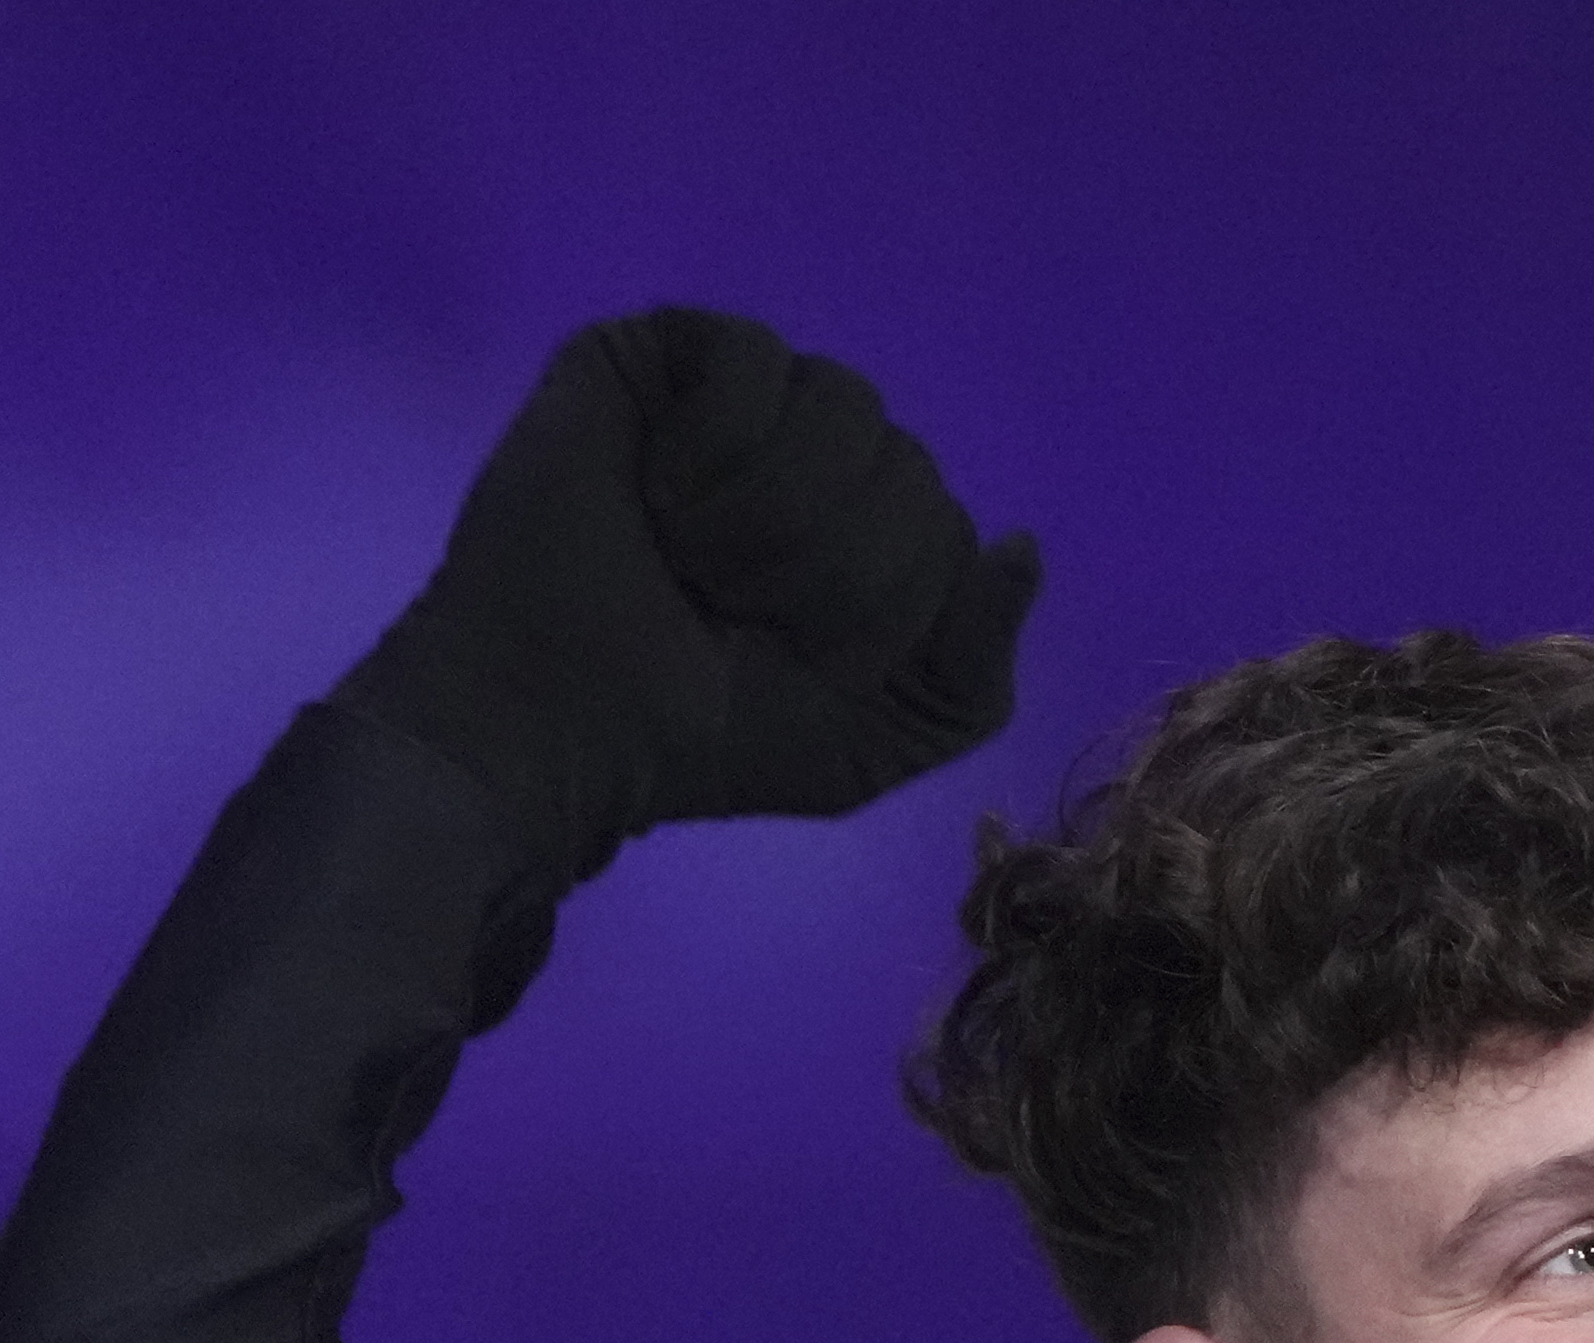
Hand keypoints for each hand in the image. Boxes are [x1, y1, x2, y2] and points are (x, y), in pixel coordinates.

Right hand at [331, 307, 1039, 887]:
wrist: (573, 723)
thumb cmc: (717, 737)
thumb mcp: (886, 736)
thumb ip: (979, 664)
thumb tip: (1020, 545)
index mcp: (881, 539)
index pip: (957, 531)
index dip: (894, 615)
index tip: (802, 663)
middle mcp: (823, 460)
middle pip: (913, 469)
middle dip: (837, 574)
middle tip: (735, 613)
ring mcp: (743, 402)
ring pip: (848, 408)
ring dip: (776, 518)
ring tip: (693, 561)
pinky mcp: (662, 355)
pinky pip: (756, 358)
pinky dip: (718, 447)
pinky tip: (657, 494)